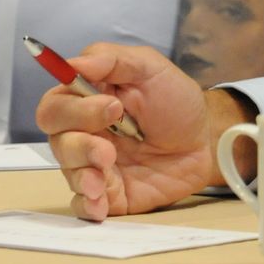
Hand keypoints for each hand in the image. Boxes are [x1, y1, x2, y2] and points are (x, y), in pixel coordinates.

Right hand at [36, 42, 235, 219]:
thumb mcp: (150, 68)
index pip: (55, 106)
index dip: (73, 108)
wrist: (208, 141)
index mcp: (85, 102)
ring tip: (106, 171)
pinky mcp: (112, 194)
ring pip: (68, 171)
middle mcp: (83, 133)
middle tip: (108, 147)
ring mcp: (95, 166)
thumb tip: (72, 63)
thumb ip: (110, 59)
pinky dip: (86, 205)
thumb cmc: (176, 102)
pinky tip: (98, 202)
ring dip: (82, 173)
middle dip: (78, 143)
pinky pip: (85, 204)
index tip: (112, 106)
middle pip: (56, 139)